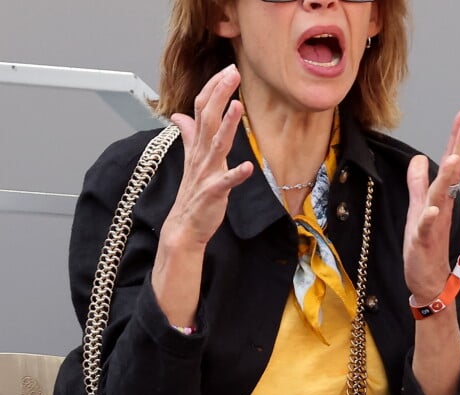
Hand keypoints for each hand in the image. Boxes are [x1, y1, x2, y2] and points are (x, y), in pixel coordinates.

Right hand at [161, 64, 253, 248]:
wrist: (184, 225)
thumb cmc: (192, 193)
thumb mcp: (191, 159)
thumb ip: (188, 136)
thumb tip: (179, 116)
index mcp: (197, 147)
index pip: (201, 110)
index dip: (213, 89)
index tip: (227, 70)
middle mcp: (201, 156)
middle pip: (207, 119)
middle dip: (219, 95)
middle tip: (232, 72)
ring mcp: (206, 174)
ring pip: (216, 145)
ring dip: (226, 126)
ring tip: (237, 106)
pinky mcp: (213, 192)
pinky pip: (225, 182)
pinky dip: (236, 174)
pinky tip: (248, 167)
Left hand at [403, 110, 459, 303]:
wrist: (428, 280)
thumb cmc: (424, 245)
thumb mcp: (417, 208)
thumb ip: (418, 184)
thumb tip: (418, 159)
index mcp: (439, 198)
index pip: (450, 166)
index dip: (455, 141)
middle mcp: (440, 208)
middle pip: (452, 175)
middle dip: (458, 149)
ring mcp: (432, 224)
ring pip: (440, 198)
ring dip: (447, 179)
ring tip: (453, 159)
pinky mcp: (423, 242)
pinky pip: (426, 228)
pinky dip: (429, 218)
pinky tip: (432, 209)